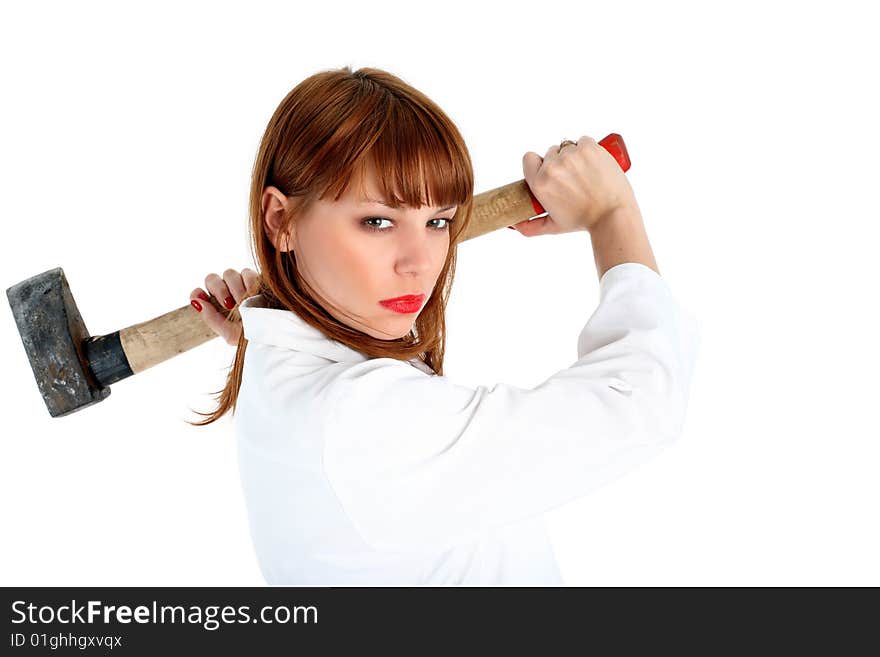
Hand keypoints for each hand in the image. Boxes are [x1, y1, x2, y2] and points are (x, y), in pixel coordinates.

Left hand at [190, 267, 260, 345]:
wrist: (277, 332)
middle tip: (229, 304)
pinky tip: (255, 297)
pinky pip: (246, 273)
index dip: (199, 293)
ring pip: (229, 274)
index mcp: (218, 306)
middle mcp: (228, 293)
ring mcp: (242, 284)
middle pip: (212, 279)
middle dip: (219, 290)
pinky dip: (249, 284)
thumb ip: (211, 318)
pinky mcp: (257, 279)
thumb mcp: (229, 333)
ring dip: (235, 289)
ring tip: (245, 304)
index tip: (203, 299)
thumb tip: (196, 302)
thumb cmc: (254, 336)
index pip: (199, 293)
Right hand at [511, 135, 636, 235]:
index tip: (549, 171)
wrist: (613, 215)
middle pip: (551, 152)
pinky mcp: (590, 147)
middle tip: (573, 178)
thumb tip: (514, 225)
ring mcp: (571, 155)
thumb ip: (530, 226)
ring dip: (575, 156)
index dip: (538, 163)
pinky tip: (594, 163)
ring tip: (586, 173)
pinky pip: (584, 140)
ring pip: (568, 146)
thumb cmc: (583, 221)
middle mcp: (552, 167)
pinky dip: (589, 148)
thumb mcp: (553, 226)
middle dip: (560, 162)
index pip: (528, 158)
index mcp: (540, 184)